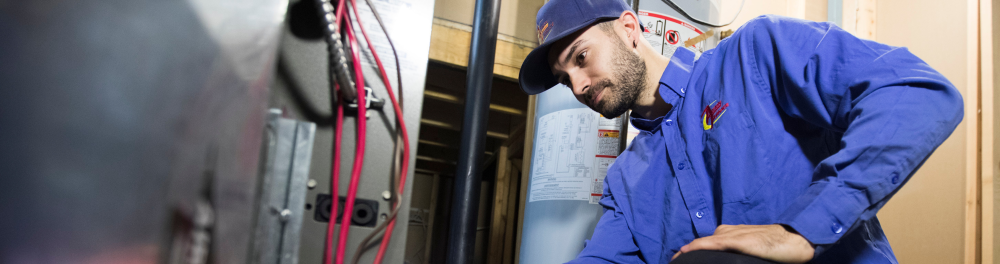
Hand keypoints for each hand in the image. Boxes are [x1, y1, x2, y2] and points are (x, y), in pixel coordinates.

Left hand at [671, 224, 814, 262]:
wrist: (793, 239)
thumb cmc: (774, 247)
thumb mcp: (749, 250)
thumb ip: (733, 254)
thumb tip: (720, 263)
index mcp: (726, 235)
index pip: (701, 245)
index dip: (687, 253)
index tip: (676, 261)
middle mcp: (724, 232)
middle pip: (699, 245)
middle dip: (686, 255)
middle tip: (674, 262)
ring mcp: (729, 235)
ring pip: (701, 245)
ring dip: (688, 253)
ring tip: (676, 260)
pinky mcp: (735, 240)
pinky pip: (710, 244)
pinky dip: (696, 248)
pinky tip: (685, 253)